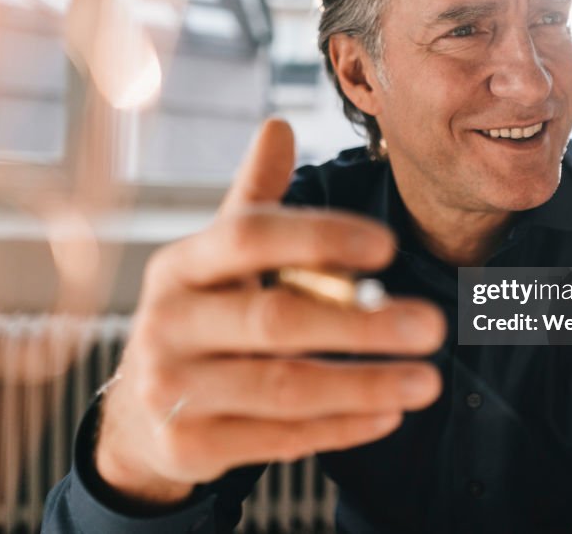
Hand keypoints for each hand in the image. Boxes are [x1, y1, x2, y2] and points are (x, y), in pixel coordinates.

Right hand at [94, 119, 445, 505]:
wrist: (138, 413)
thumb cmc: (201, 318)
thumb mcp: (216, 259)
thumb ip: (254, 200)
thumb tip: (279, 125)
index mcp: (180, 265)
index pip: (247, 236)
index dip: (318, 236)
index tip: (388, 246)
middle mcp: (167, 323)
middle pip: (274, 320)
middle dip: (360, 324)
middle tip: (432, 325)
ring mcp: (171, 389)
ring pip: (284, 388)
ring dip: (365, 384)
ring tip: (428, 379)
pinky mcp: (187, 446)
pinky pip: (278, 439)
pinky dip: (340, 427)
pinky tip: (388, 415)